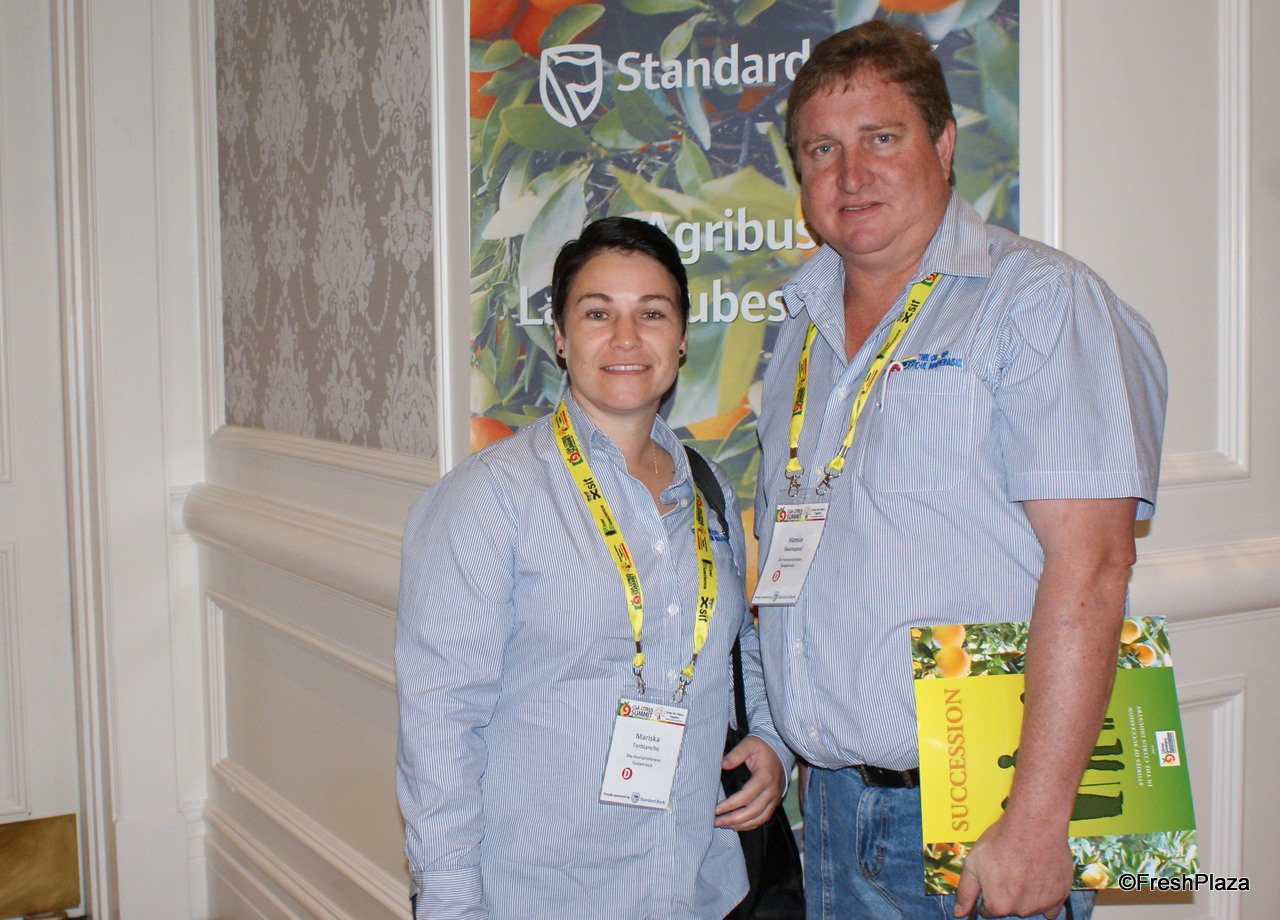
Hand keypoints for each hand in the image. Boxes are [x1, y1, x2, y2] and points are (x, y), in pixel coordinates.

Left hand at [714, 735, 784, 829]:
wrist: (780, 750)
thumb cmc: (762, 747)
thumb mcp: (749, 744)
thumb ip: (736, 754)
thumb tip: (723, 764)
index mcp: (765, 777)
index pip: (746, 796)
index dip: (730, 805)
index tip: (716, 809)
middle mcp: (772, 791)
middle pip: (753, 811)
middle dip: (733, 819)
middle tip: (716, 821)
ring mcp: (775, 799)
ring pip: (759, 819)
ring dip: (740, 825)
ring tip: (723, 825)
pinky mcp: (774, 803)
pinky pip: (763, 818)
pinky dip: (750, 825)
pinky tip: (736, 826)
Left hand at [952, 812, 1072, 918]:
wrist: (1033, 824)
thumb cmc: (1001, 841)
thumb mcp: (972, 863)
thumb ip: (965, 892)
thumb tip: (959, 913)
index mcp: (999, 905)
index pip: (989, 910)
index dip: (988, 891)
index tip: (993, 875)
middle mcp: (1021, 910)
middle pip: (1009, 908)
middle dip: (1006, 892)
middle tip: (1009, 867)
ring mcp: (1043, 904)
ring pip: (1029, 905)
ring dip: (1025, 893)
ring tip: (1023, 867)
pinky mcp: (1060, 896)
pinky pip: (1051, 907)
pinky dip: (1045, 897)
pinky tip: (1039, 878)